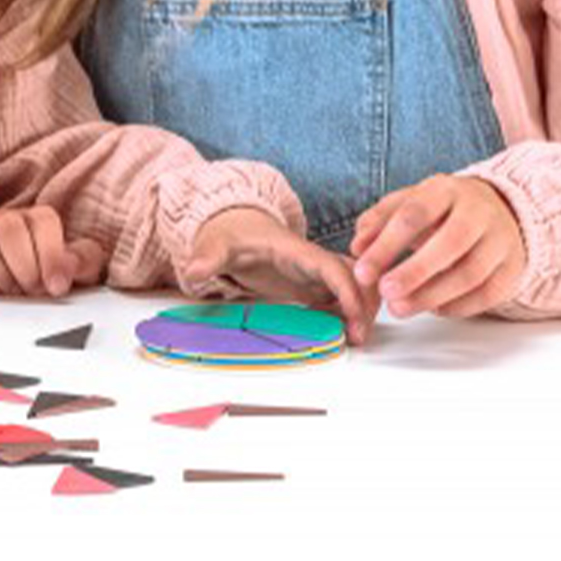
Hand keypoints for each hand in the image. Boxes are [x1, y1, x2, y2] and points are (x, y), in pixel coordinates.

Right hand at [0, 205, 106, 296]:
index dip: (51, 254)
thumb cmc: (37, 291)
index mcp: (33, 222)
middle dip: (23, 269)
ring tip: (4, 298)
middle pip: (8, 227)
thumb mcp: (72, 279)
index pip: (42, 219)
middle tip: (29, 296)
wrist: (0, 316)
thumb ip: (83, 263)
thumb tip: (71, 264)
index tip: (56, 288)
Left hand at [181, 207, 376, 345]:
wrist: (235, 225)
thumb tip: (193, 271)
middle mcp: (311, 259)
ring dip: (362, 307)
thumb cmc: (232, 233)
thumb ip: (207, 258)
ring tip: (356, 335)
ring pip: (355, 284)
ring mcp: (313, 271)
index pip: (332, 268)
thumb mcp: (217, 245)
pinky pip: (342, 295)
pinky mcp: (311, 283)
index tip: (354, 318)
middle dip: (366, 301)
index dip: (348, 292)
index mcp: (295, 249)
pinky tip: (343, 329)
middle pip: (355, 274)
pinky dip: (350, 311)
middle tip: (361, 333)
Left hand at [351, 174, 525, 318]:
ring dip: (432, 296)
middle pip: (449, 244)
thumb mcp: (408, 203)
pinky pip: (488, 294)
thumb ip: (378, 221)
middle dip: (414, 273)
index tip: (363, 272)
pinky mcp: (513, 267)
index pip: (414, 215)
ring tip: (400, 308)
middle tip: (385, 293)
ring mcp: (500, 240)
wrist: (498, 209)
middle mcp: (478, 212)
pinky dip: (458, 306)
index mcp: (446, 190)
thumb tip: (358, 248)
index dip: (386, 245)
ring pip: (470, 273)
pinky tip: (433, 308)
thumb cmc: (441, 210)